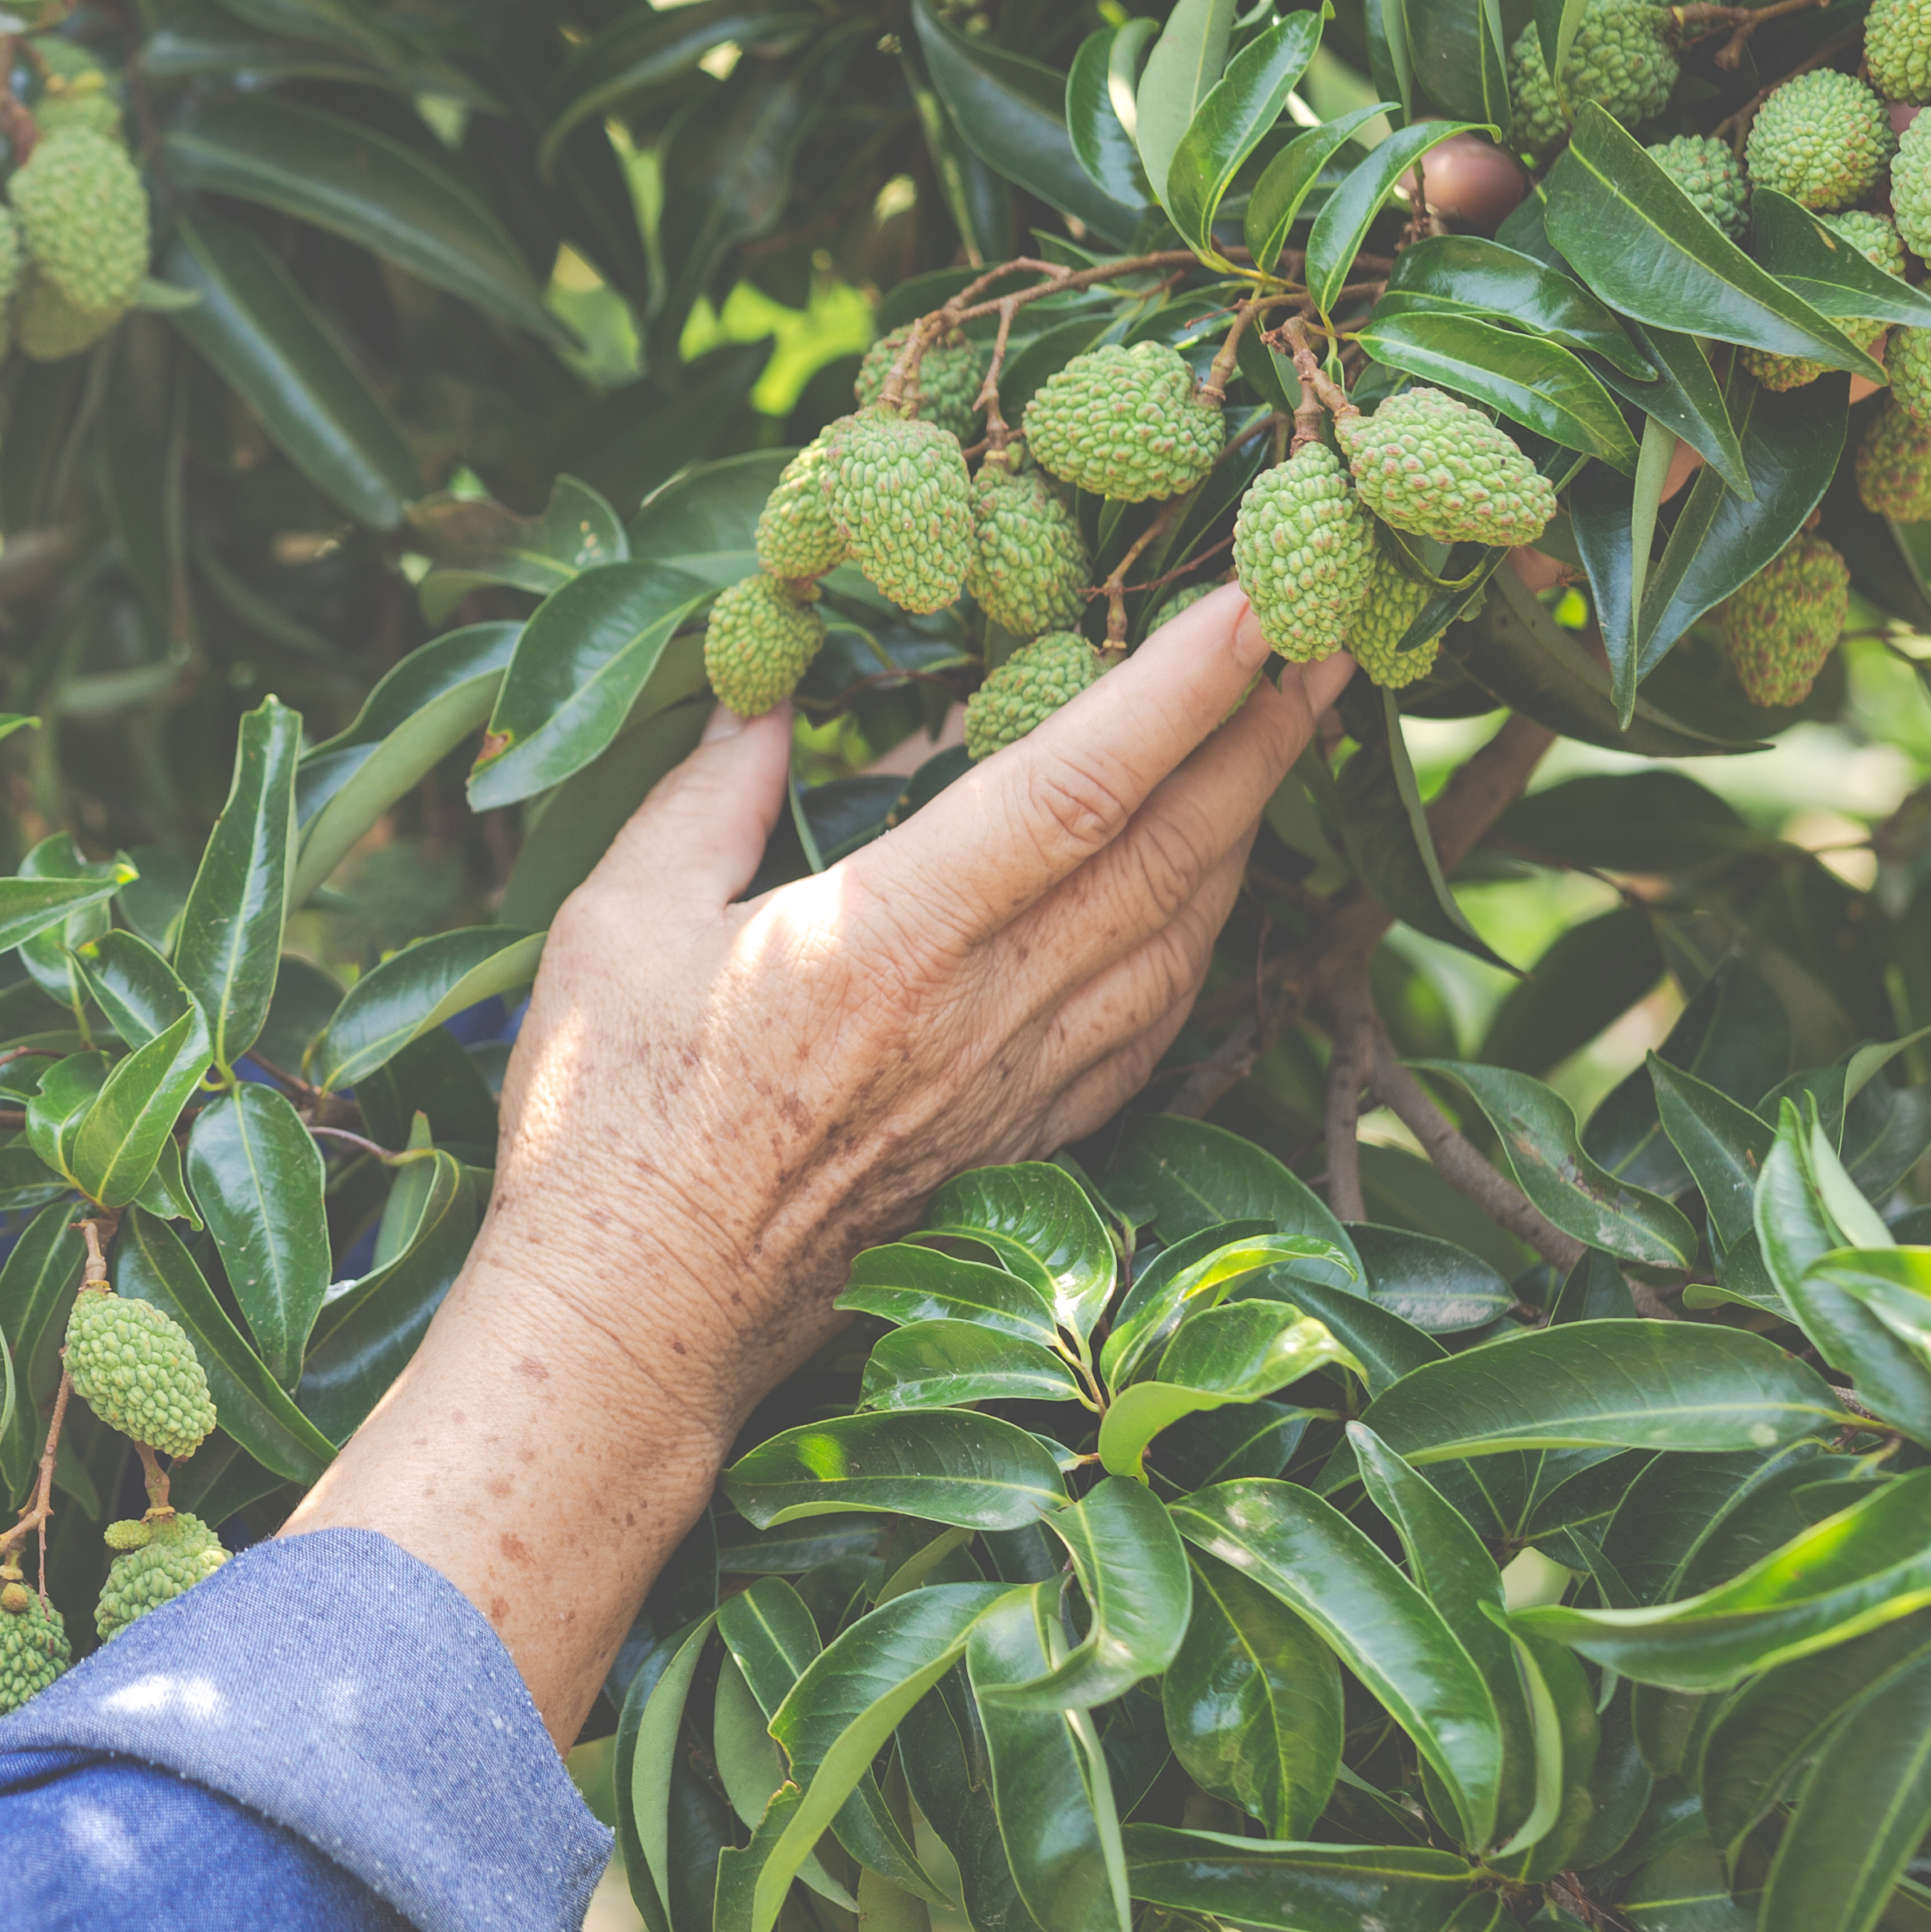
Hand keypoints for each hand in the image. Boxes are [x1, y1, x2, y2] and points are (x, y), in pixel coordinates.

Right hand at [284, 586, 1346, 1737]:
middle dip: (1258, 739)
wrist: (637, 1326)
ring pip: (1181, 939)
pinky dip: (1204, 937)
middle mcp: (983, 1014)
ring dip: (1250, 830)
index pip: (1072, 786)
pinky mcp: (1025, 1146)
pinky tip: (1213, 890)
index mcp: (885, 939)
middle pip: (1167, 855)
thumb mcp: (617, 921)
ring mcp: (1020, 1090)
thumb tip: (768, 689)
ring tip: (1288, 739)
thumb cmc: (604, 1123)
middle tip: (1326, 644)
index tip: (1252, 604)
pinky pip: (1153, 1025)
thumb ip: (708, 794)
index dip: (1175, 688)